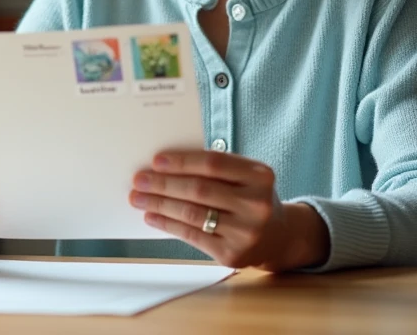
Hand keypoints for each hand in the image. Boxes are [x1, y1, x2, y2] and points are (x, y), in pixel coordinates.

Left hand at [129, 150, 329, 270]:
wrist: (278, 236)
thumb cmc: (251, 197)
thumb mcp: (245, 177)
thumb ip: (215, 169)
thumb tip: (164, 165)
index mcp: (260, 176)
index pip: (214, 163)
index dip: (182, 161)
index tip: (156, 160)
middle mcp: (257, 204)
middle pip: (199, 190)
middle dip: (163, 184)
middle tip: (139, 179)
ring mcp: (246, 232)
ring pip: (192, 214)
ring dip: (159, 204)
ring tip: (138, 198)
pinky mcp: (232, 255)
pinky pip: (192, 236)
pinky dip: (168, 224)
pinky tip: (152, 216)